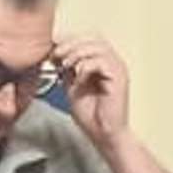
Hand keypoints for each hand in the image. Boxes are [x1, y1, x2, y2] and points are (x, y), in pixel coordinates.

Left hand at [53, 33, 130, 153]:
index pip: (89, 39)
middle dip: (72, 43)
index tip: (53, 46)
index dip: (70, 39)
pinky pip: (101, 62)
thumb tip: (56, 54)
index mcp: (104, 62)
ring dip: (77, 53)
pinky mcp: (119, 78)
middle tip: (57, 54)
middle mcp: (113, 62)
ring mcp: (118, 69)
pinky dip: (86, 67)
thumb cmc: (92, 115)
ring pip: (98, 46)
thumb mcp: (72, 87)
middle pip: (94, 37)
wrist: (103, 134)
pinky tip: (79, 79)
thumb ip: (68, 70)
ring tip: (65, 65)